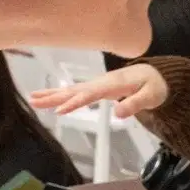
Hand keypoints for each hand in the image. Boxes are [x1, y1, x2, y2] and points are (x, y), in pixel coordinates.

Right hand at [32, 63, 170, 121]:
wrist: (156, 75)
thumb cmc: (156, 85)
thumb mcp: (152, 96)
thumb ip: (136, 104)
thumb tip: (118, 114)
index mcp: (114, 83)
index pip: (91, 94)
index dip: (76, 102)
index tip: (60, 110)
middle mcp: (102, 82)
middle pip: (75, 90)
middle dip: (55, 96)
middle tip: (34, 101)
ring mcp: (98, 84)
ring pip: (72, 90)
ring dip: (52, 94)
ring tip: (33, 99)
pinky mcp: (97, 88)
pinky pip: (76, 91)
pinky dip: (61, 94)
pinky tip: (49, 99)